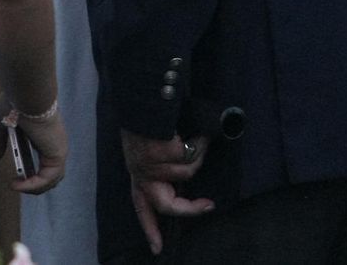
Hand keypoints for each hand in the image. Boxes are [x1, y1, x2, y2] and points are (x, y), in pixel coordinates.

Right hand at [0, 98, 68, 194]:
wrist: (27, 94)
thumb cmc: (14, 104)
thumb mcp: (0, 124)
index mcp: (44, 134)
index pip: (44, 159)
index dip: (32, 171)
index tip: (16, 175)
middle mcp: (54, 143)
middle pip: (50, 172)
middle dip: (34, 182)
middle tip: (16, 183)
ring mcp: (57, 149)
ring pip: (51, 179)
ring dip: (33, 187)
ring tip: (15, 186)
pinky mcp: (57, 154)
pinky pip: (47, 179)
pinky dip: (33, 185)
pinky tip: (18, 185)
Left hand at [122, 131, 213, 254]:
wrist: (142, 98)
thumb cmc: (148, 121)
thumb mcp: (149, 149)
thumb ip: (161, 168)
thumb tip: (183, 185)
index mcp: (137, 172)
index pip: (141, 206)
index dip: (150, 228)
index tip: (158, 249)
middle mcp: (141, 171)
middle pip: (168, 205)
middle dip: (191, 208)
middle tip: (209, 205)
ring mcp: (151, 163)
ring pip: (187, 173)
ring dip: (197, 154)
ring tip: (195, 137)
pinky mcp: (162, 152)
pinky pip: (191, 155)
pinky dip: (198, 142)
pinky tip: (191, 131)